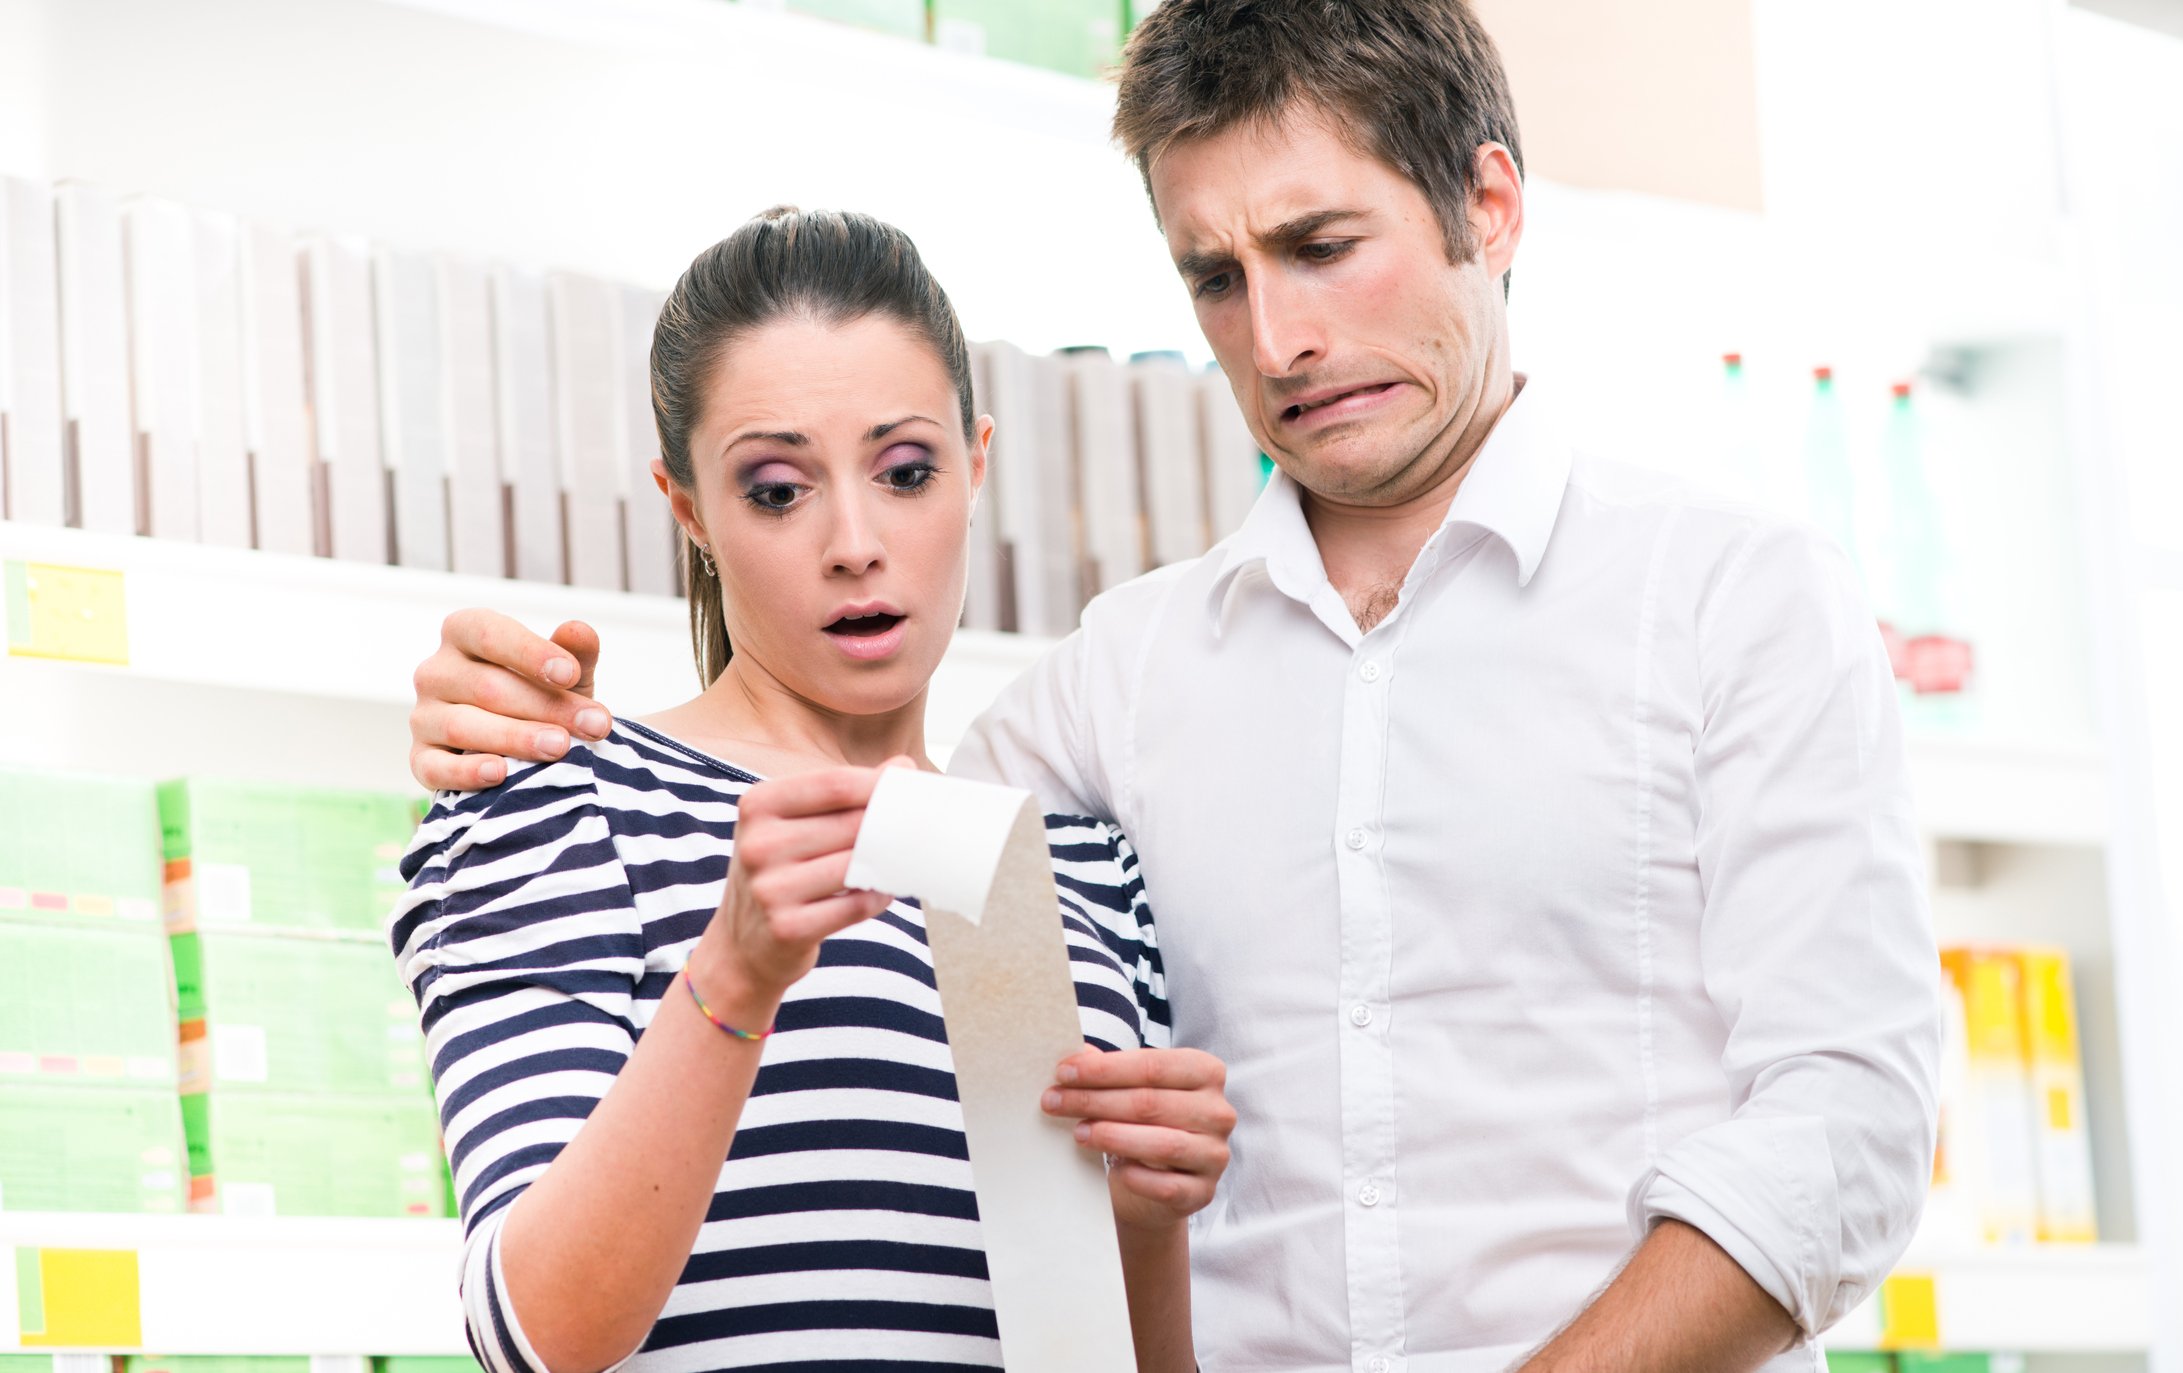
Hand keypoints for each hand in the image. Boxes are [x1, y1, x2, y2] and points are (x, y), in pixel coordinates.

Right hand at [409, 610, 610, 790]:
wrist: (524, 747)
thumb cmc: (542, 697)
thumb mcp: (566, 675)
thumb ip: (576, 653)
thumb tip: (580, 631)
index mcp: (464, 634)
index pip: (489, 634)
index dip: (530, 653)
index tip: (571, 673)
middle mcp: (436, 671)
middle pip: (487, 687)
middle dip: (546, 706)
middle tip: (594, 725)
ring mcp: (424, 716)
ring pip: (463, 725)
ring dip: (516, 737)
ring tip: (560, 747)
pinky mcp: (421, 758)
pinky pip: (436, 767)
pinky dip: (467, 772)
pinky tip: (500, 773)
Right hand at [696, 765, 902, 1005]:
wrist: (741, 945)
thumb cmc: (778, 872)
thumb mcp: (794, 824)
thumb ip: (843, 794)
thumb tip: (903, 766)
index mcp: (758, 806)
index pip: (835, 784)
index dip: (880, 786)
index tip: (910, 790)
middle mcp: (758, 845)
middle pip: (851, 825)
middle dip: (890, 827)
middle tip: (916, 830)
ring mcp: (770, 888)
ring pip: (855, 865)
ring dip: (886, 865)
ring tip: (897, 863)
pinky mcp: (787, 927)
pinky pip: (855, 906)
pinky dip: (876, 898)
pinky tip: (878, 893)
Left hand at [1043, 1047, 1234, 1233]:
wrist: (1155, 1185)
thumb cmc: (1142, 1124)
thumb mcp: (1128, 1090)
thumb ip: (1108, 1070)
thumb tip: (1075, 1054)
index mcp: (1206, 1073)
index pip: (1153, 1065)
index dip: (1104, 1068)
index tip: (1063, 1072)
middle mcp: (1219, 1112)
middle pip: (1151, 1102)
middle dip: (1095, 1100)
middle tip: (1054, 1101)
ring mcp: (1215, 1155)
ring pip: (1162, 1143)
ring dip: (1112, 1136)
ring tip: (1078, 1132)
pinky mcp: (1203, 1192)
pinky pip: (1168, 1186)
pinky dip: (1137, 1177)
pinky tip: (1114, 1170)